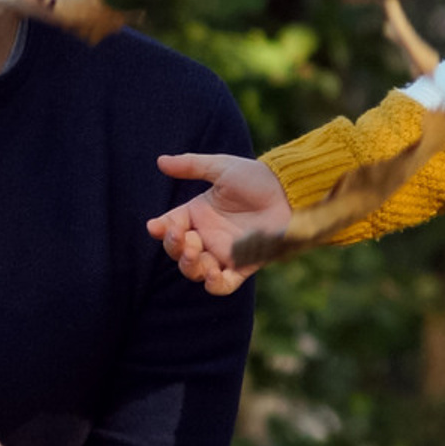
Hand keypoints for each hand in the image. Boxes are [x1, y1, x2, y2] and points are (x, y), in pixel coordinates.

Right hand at [146, 153, 293, 294]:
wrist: (289, 193)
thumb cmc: (257, 178)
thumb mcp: (222, 167)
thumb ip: (191, 165)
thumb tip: (160, 161)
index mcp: (198, 214)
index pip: (170, 226)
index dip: (160, 229)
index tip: (155, 226)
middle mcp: (206, 236)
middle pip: (178, 252)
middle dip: (175, 248)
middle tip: (184, 238)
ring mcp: (223, 253)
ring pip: (195, 271)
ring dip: (190, 266)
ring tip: (196, 253)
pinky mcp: (242, 266)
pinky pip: (223, 285)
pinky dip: (214, 285)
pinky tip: (212, 275)